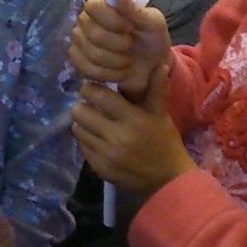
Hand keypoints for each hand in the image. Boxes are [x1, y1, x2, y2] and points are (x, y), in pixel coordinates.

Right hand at [67, 0, 168, 100]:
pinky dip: (107, 75)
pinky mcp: (78, 62)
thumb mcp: (152, 23)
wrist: (151, 66)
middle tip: (131, 47)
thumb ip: (134, 9)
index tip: (129, 28)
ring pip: (91, 54)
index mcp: (101, 6)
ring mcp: (79, 42)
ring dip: (116, 62)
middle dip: (119, 45)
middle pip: (93, 34)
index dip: (111, 19)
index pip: (93, 6)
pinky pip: (85, 69)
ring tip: (128, 62)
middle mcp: (85, 22)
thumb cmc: (151, 39)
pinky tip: (119, 72)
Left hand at [71, 63, 196, 195]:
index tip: (94, 88)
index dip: (91, 89)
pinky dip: (86, 140)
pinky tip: (98, 139)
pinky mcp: (99, 168)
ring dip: (83, 123)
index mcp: (133, 120)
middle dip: (84, 105)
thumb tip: (159, 65)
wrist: (168, 181)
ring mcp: (106, 155)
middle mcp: (117, 137)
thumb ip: (156, 90)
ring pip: (78, 128)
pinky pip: (82, 146)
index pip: (98, 96)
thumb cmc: (165, 142)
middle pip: (80, 111)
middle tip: (92, 106)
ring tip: (94, 122)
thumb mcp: (161, 115)